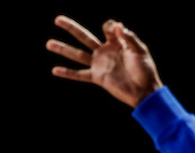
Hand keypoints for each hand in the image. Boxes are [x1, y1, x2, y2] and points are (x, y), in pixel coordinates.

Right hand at [46, 16, 163, 107]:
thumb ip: (128, 37)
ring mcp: (99, 64)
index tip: (116, 31)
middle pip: (84, 36)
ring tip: (48, 43)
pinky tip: (55, 70)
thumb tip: (116, 25)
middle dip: (71, 28)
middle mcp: (105, 50)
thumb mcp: (140, 50)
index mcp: (117, 41)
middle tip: (57, 20)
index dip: (110, 27)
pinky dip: (67, 73)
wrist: (144, 90)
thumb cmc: (145, 69)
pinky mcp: (97, 77)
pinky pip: (79, 74)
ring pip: (77, 54)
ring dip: (63, 49)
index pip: (107, 27)